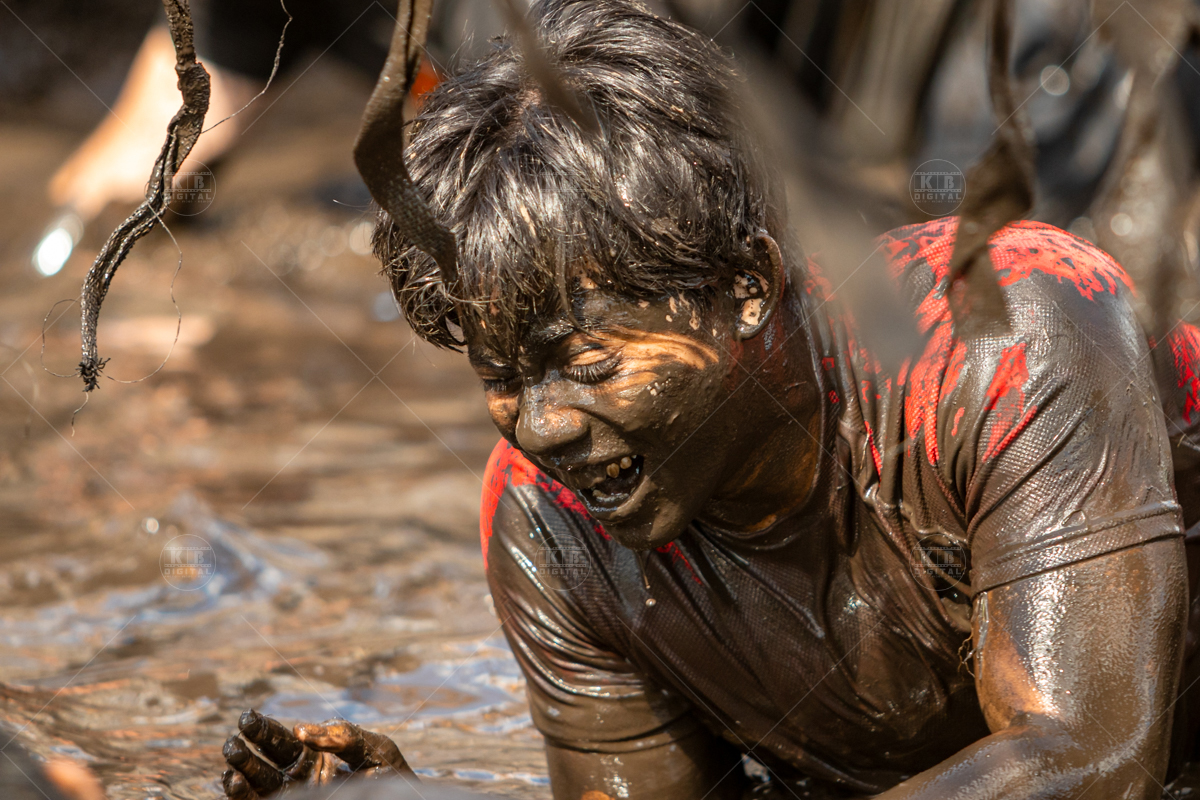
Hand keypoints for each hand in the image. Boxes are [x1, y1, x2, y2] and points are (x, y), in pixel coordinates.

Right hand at [222, 709, 415, 798]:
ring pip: (255, 784)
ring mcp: (291, 794)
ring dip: (239, 772)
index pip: (280, 739)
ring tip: (232, 757)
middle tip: (234, 739)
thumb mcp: (371, 747)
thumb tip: (300, 729)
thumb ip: (342, 735)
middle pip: (262, 760)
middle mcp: (297, 775)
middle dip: (246, 748)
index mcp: (313, 754)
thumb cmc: (391, 774)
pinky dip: (242, 796)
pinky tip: (235, 783)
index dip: (262, 728)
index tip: (247, 717)